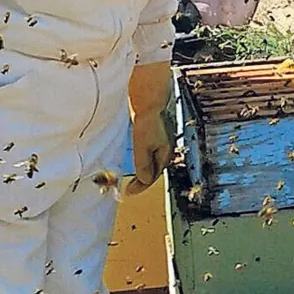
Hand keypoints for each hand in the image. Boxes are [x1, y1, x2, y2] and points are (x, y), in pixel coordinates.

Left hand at [126, 62, 173, 195]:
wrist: (149, 100)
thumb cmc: (148, 121)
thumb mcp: (143, 146)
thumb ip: (143, 165)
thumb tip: (144, 181)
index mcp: (165, 155)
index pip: (153, 177)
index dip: (141, 187)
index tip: (128, 193)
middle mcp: (165, 151)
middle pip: (153, 172)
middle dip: (142, 182)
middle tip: (129, 189)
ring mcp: (160, 144)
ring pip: (151, 164)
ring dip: (141, 172)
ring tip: (131, 179)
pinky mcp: (154, 137)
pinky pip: (148, 155)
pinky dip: (141, 162)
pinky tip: (135, 160)